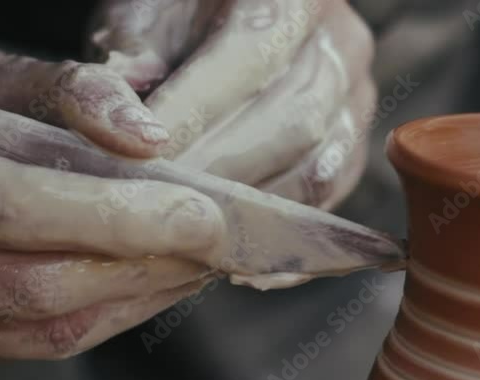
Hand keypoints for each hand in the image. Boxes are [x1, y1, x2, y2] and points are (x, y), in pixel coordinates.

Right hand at [0, 45, 226, 363]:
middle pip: (31, 282)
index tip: (202, 216)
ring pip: (38, 327)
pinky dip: (108, 319)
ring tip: (195, 262)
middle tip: (212, 245)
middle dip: (140, 267)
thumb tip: (149, 137)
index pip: (15, 204)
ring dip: (135, 299)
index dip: (117, 217)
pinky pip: (32, 347)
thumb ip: (70, 92)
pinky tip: (152, 286)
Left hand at [87, 0, 376, 208]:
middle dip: (220, 172)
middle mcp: (342, 44)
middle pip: (293, 122)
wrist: (222, 20)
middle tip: (158, 209)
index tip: (140, 156)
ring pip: (316, 169)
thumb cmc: (179, 11)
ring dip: (248, 211)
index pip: (249, 56)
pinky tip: (232, 255)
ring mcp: (357, 99)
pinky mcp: (354, 147)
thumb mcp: (144, 12)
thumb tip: (122, 130)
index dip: (195, 111)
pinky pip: (326, 202)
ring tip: (189, 235)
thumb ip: (128, 59)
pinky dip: (278, 235)